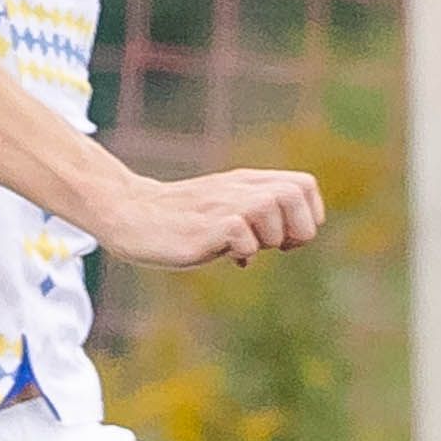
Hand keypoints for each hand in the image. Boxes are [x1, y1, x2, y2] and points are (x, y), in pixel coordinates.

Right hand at [97, 167, 325, 269]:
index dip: (309, 215)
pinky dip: (243, 250)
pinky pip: (241, 234)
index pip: (304, 185)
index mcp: (248, 184)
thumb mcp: (223, 213)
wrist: (130, 214)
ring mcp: (221, 205)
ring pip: (272, 206)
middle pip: (295, 192)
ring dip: (270, 237)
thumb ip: (253, 221)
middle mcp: (239, 189)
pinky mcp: (204, 226)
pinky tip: (226, 255)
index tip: (290, 240)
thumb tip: (278, 247)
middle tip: (277, 248)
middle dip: (298, 228)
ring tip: (247, 250)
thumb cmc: (179, 220)